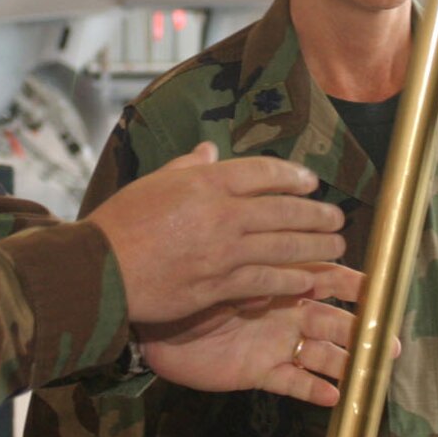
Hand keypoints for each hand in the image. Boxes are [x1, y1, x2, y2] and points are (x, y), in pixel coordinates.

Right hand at [91, 143, 346, 322]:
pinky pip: (266, 280)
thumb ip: (188, 167)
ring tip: (337, 247)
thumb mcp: (153, 181)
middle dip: (316, 213)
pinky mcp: (219, 286)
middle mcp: (221, 213)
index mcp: (205, 182)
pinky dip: (291, 280)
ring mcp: (223, 251)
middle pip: (284, 209)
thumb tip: (210, 150)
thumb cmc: (120, 223)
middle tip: (338, 217)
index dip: (293, 176)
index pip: (263, 172)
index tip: (312, 182)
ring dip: (315, 246)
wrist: (99, 270)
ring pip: (283, 246)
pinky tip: (308, 280)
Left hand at [138, 262, 365, 402]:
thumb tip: (279, 276)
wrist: (153, 321)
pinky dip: (313, 390)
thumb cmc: (188, 282)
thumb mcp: (224, 267)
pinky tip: (335, 397)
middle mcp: (285, 313)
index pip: (327, 278)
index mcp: (280, 281)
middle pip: (334, 320)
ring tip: (373, 372)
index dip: (355, 285)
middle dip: (365, 329)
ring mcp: (275, 344)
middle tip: (392, 340)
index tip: (381, 290)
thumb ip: (253, 267)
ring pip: (322, 354)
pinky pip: (293, 382)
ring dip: (350, 362)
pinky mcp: (259, 372)